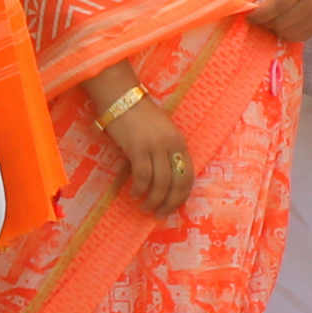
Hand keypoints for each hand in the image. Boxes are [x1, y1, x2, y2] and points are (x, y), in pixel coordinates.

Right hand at [103, 97, 194, 215]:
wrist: (123, 98)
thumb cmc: (140, 116)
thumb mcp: (162, 133)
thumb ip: (166, 153)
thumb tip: (164, 182)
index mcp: (180, 142)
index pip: (188, 175)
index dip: (182, 195)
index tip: (174, 207)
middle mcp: (171, 145)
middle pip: (177, 182)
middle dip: (170, 203)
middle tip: (160, 214)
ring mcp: (155, 146)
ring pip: (160, 183)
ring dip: (154, 200)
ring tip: (146, 207)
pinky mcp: (138, 147)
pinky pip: (142, 176)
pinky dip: (139, 189)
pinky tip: (135, 194)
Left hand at [248, 0, 311, 43]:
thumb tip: (255, 8)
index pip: (279, 3)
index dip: (261, 13)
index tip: (250, 16)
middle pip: (282, 21)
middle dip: (266, 21)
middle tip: (261, 15)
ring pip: (287, 32)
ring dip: (275, 28)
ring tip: (273, 16)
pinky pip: (295, 37)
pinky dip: (285, 32)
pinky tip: (284, 21)